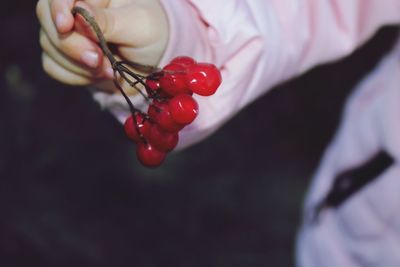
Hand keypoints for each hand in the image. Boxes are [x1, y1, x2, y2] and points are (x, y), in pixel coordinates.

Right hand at [36, 0, 168, 92]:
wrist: (152, 63)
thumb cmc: (150, 34)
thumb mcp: (138, 25)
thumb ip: (109, 21)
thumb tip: (80, 12)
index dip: (58, 7)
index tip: (65, 26)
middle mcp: (74, 8)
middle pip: (47, 18)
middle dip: (72, 45)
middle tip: (98, 59)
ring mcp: (66, 32)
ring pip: (49, 45)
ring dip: (79, 65)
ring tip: (109, 69)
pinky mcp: (64, 56)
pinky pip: (52, 66)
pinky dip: (75, 76)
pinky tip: (98, 75)